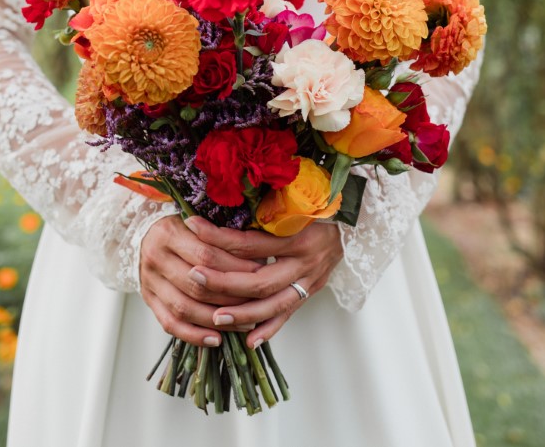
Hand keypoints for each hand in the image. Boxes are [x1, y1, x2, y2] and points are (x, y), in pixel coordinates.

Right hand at [139, 214, 262, 346]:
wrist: (143, 234)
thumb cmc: (181, 227)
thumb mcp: (199, 221)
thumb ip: (222, 235)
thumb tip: (261, 256)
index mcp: (169, 233)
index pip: (207, 255)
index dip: (236, 268)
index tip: (261, 275)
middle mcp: (156, 258)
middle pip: (198, 285)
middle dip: (231, 297)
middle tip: (258, 303)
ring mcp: (149, 281)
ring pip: (184, 308)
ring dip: (217, 320)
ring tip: (244, 325)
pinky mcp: (148, 299)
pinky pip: (170, 323)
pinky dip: (193, 335)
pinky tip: (216, 339)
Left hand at [182, 215, 342, 349]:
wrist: (352, 223)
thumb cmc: (316, 207)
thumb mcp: (293, 202)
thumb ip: (262, 210)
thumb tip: (220, 209)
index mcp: (297, 235)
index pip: (250, 242)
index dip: (218, 237)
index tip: (191, 228)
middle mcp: (304, 262)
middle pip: (259, 280)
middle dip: (223, 282)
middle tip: (195, 278)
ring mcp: (308, 281)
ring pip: (273, 305)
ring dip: (243, 314)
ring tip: (215, 317)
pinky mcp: (310, 292)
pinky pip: (288, 314)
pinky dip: (269, 330)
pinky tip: (249, 342)